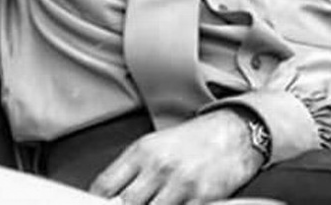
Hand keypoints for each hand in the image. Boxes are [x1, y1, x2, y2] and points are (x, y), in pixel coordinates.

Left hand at [89, 109, 263, 204]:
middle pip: (123, 204)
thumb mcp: (156, 145)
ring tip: (152, 204)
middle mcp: (158, 166)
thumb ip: (132, 170)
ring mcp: (180, 184)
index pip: (104, 185)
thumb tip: (109, 197)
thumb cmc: (194, 139)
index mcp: (142, 151)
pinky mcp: (202, 198)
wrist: (234, 132)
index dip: (96, 203)